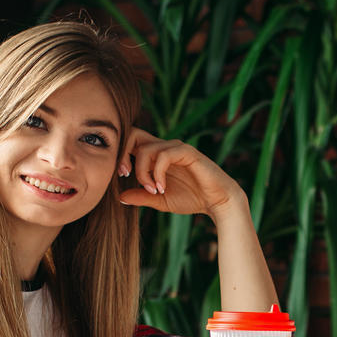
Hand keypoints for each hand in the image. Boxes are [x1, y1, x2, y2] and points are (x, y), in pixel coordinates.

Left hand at [116, 128, 246, 220]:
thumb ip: (141, 197)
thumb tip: (119, 197)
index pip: (130, 141)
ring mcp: (176, 147)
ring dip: (143, 172)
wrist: (217, 202)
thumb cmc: (192, 199)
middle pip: (133, 135)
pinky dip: (157, 173)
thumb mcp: (160, 200)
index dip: (119, 155)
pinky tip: (161, 188)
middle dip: (124, 155)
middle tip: (125, 175)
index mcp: (156, 155)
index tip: (120, 176)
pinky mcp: (187, 152)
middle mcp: (164, 146)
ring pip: (146, 149)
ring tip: (153, 190)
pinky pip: (164, 155)